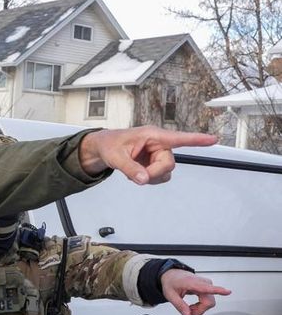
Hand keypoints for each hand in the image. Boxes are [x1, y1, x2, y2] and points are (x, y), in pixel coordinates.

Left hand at [79, 126, 216, 183]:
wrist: (103, 148)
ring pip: (165, 172)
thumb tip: (143, 179)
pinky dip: (148, 178)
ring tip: (134, 171)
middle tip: (138, 175)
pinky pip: (159, 176)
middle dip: (154, 173)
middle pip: (168, 164)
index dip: (196, 140)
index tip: (212, 139)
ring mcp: (157, 154)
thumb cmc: (110, 144)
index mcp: (152, 135)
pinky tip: (137, 173)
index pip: (178, 138)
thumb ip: (130, 168)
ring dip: (151, 177)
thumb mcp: (115, 157)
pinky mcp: (154, 163)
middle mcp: (158, 144)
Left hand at [160, 269, 230, 314]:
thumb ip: (179, 305)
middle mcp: (202, 282)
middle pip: (209, 302)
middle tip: (188, 312)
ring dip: (200, 308)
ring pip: (210, 303)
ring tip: (189, 308)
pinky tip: (193, 306)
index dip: (219, 290)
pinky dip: (201, 306)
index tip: (228, 292)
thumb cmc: (171, 282)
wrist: (172, 275)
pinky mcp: (208, 287)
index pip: (207, 288)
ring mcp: (206, 284)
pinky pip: (209, 301)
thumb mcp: (170, 295)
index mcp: (192, 283)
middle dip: (199, 310)